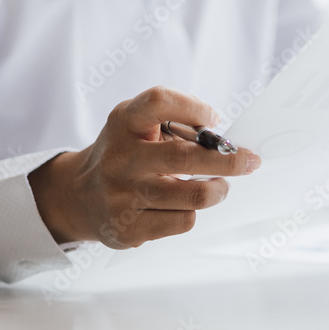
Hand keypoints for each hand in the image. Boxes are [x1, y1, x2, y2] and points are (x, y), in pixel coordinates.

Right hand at [29, 86, 260, 247]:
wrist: (78, 195)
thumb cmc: (126, 153)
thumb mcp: (137, 124)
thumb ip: (175, 122)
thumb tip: (226, 142)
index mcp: (124, 122)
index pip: (159, 101)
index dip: (194, 107)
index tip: (215, 118)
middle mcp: (120, 158)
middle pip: (185, 158)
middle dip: (229, 160)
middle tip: (250, 160)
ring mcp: (121, 196)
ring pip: (193, 196)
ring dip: (218, 190)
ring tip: (220, 185)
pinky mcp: (128, 229)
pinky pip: (183, 221)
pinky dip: (194, 211)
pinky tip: (186, 204)